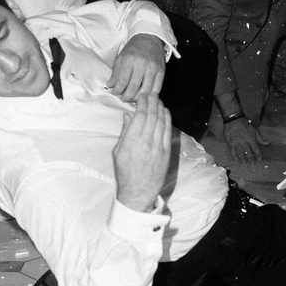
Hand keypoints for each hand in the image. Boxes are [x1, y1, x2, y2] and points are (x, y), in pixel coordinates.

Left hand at [108, 34, 165, 100]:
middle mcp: (142, 64)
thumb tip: (111, 86)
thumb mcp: (121, 57)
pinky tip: (144, 95)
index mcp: (129, 60)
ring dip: (137, 98)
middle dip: (126, 97)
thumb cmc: (135, 48)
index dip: (117, 91)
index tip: (115, 92)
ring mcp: (153, 68)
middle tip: (123, 98)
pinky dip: (149, 95)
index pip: (122, 81)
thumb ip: (115, 73)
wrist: (149, 38)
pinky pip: (156, 89)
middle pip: (133, 88)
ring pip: (145, 91)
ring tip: (132, 98)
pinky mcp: (161, 72)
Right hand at [113, 93, 171, 210]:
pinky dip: (167, 120)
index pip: (139, 116)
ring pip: (161, 122)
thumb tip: (128, 115)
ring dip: (160, 108)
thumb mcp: (117, 152)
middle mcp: (145, 143)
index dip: (142, 103)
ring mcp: (157, 148)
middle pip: (151, 116)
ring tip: (158, 100)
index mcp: (130, 142)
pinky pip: (168, 132)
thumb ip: (124, 132)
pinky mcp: (166, 153)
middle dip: (152, 102)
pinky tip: (165, 112)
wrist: (138, 191)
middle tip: (151, 93)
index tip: (142, 96)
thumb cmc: (125, 172)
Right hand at [223, 116, 269, 162]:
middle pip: (248, 152)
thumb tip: (268, 143)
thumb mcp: (254, 130)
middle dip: (251, 159)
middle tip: (252, 163)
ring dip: (243, 159)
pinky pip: (232, 151)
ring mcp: (236, 142)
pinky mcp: (230, 142)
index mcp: (251, 138)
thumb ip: (260, 138)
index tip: (260, 160)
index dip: (258, 155)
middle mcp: (244, 141)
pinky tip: (236, 160)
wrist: (233, 119)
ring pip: (240, 153)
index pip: (256, 149)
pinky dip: (234, 156)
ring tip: (245, 163)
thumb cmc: (245, 124)